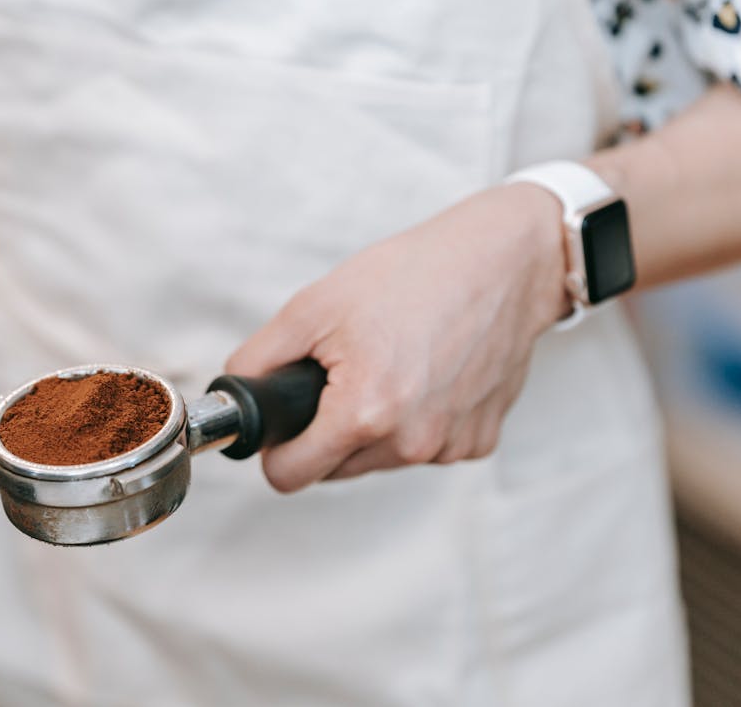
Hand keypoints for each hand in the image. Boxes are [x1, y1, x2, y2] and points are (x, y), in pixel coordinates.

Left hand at [226, 184, 569, 491]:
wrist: (505, 262)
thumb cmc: (414, 275)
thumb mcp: (314, 306)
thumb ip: (259, 358)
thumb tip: (235, 392)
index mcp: (365, 414)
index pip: (289, 477)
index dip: (276, 448)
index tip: (283, 421)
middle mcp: (411, 444)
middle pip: (334, 470)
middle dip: (326, 432)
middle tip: (343, 372)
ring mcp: (449, 448)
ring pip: (379, 462)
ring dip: (372, 428)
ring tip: (388, 365)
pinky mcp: (479, 443)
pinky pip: (424, 449)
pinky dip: (416, 422)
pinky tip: (427, 375)